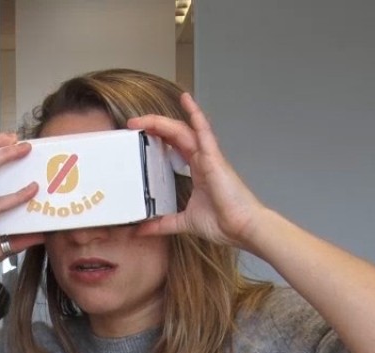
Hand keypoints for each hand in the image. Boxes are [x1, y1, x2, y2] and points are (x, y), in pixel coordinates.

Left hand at [127, 93, 266, 248]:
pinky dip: (195, 115)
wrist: (242, 228)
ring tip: (143, 118)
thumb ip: (164, 223)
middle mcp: (203, 159)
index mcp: (197, 170)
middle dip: (153, 126)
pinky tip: (186, 100)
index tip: (137, 134)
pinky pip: (204, 132)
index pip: (174, 145)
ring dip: (162, 122)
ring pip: (184, 130)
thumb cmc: (223, 222)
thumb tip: (143, 230)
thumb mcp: (184, 222)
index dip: (157, 137)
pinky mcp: (215, 159)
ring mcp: (209, 157)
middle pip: (175, 134)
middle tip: (132, 124)